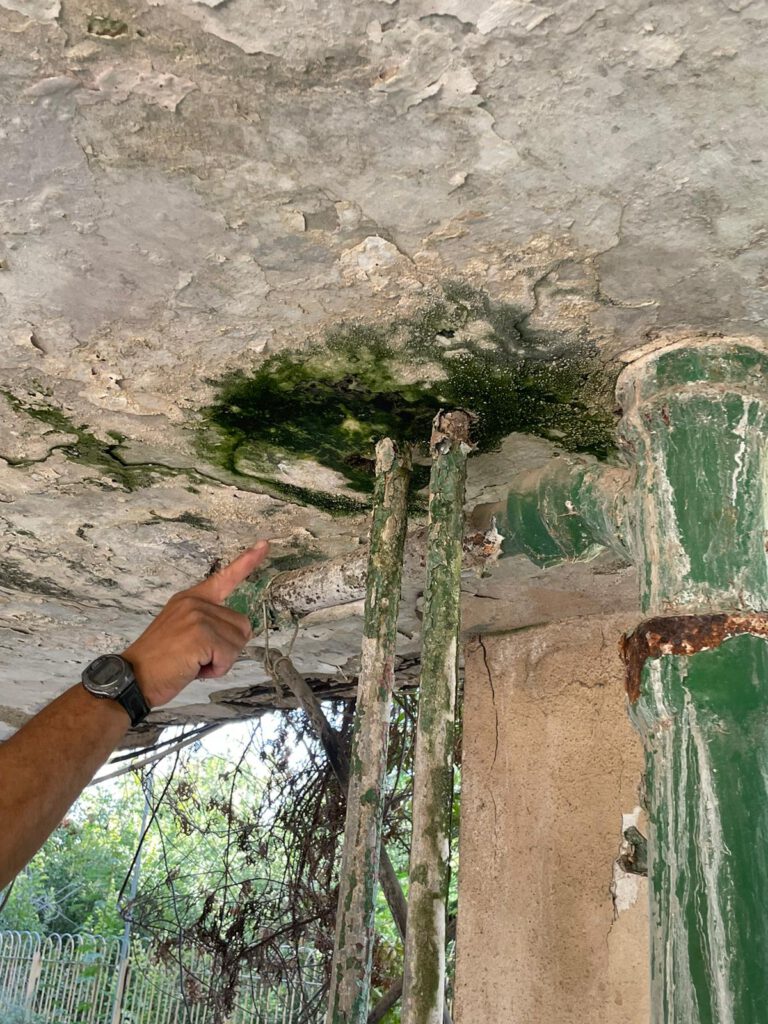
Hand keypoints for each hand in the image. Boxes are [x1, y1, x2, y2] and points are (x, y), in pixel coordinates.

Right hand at [122, 542, 268, 708]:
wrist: (133, 677)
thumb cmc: (160, 662)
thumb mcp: (184, 632)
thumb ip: (208, 624)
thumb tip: (240, 631)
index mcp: (191, 598)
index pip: (224, 577)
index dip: (247, 562)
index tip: (264, 545)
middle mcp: (195, 602)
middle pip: (242, 626)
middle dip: (226, 649)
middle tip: (197, 657)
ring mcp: (198, 616)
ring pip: (238, 642)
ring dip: (221, 661)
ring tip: (193, 662)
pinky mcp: (201, 634)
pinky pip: (228, 656)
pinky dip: (216, 669)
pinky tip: (194, 668)